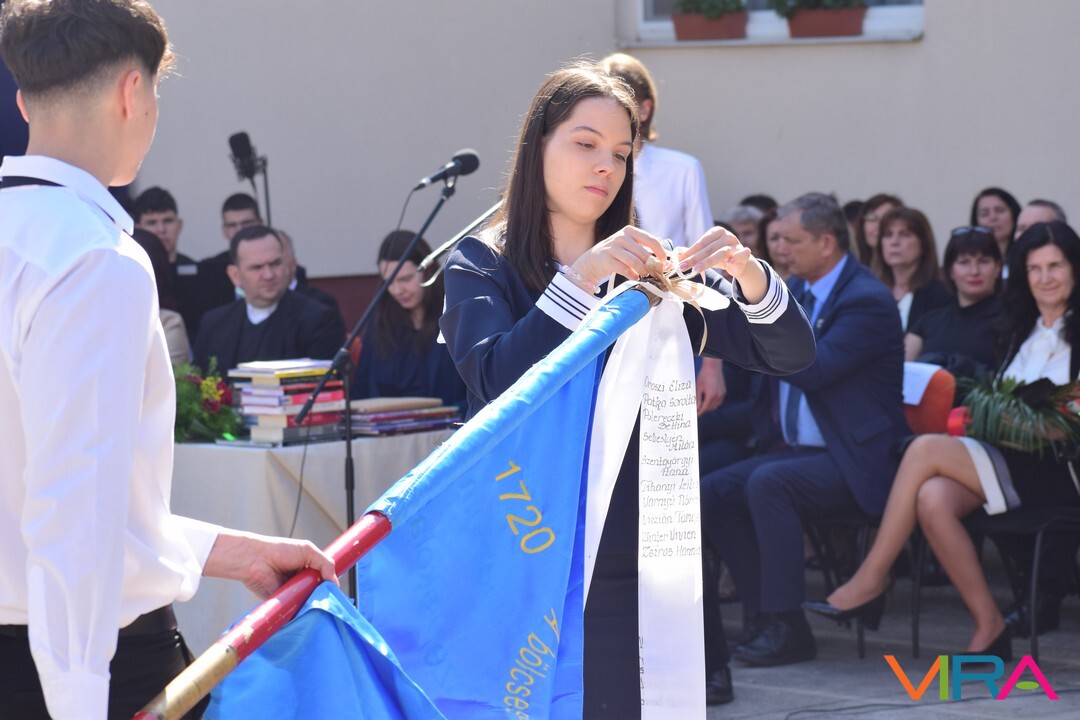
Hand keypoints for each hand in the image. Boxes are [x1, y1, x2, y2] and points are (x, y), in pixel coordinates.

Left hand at [203, 529, 338, 598]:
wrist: (256, 560)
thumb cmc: (280, 550)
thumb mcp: (308, 551)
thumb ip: (325, 564)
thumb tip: (335, 583)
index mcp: (309, 570)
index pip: (325, 580)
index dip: (331, 585)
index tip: (337, 592)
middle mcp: (302, 583)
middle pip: (319, 593)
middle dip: (324, 596)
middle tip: (328, 599)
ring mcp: (294, 594)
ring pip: (309, 603)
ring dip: (313, 604)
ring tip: (317, 605)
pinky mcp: (284, 605)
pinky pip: (295, 611)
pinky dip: (301, 612)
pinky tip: (306, 611)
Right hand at [568, 226, 667, 290]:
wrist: (595, 259)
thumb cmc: (618, 253)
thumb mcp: (631, 245)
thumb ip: (646, 249)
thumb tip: (667, 260)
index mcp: (630, 231)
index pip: (651, 240)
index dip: (660, 252)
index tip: (664, 262)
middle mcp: (621, 237)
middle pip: (643, 253)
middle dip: (651, 265)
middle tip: (654, 272)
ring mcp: (612, 248)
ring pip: (634, 261)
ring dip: (642, 271)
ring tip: (644, 275)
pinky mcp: (606, 260)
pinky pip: (624, 269)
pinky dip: (632, 275)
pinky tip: (634, 277)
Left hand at [680, 227, 767, 302]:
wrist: (739, 263)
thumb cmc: (719, 256)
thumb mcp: (706, 254)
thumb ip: (693, 253)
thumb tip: (676, 255)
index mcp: (716, 232)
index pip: (701, 242)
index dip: (690, 252)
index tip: (679, 261)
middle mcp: (727, 236)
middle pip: (709, 248)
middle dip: (694, 259)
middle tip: (682, 267)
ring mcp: (736, 244)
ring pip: (721, 253)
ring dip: (708, 261)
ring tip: (696, 270)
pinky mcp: (745, 254)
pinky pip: (741, 255)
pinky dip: (736, 258)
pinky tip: (729, 263)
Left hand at [696, 357, 726, 415]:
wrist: (713, 367)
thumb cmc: (704, 376)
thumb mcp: (698, 388)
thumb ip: (697, 399)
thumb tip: (696, 408)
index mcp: (710, 395)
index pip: (704, 408)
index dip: (700, 412)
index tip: (696, 415)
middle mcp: (718, 396)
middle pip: (710, 408)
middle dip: (704, 410)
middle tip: (698, 411)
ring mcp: (722, 394)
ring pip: (715, 406)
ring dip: (709, 407)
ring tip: (703, 406)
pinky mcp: (724, 392)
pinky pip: (719, 401)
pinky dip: (714, 403)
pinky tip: (709, 401)